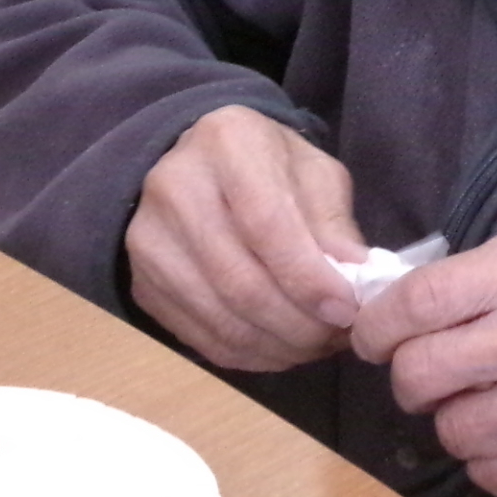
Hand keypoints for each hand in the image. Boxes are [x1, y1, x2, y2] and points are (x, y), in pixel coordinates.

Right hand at [125, 106, 366, 372]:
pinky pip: (201, 337)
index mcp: (227, 142)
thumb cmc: (268, 166)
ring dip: (278, 346)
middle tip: (337, 336)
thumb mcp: (313, 173)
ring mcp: (149, 239)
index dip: (308, 278)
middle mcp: (174, 186)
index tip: (345, 310)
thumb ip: (333, 223)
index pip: (266, 224)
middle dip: (298, 324)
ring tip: (316, 345)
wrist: (197, 165)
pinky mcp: (142, 283)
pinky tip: (281, 348)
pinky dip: (249, 355)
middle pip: (240, 281)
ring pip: (221, 318)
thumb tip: (354, 280)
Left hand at [349, 226, 496, 496]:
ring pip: (450, 429)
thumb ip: (472, 276)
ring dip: (455, 420)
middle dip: (411, 378)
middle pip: (419, 371)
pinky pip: (486, 471)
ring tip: (488, 401)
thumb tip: (389, 309)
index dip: (377, 325)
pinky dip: (491, 457)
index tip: (372, 337)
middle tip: (430, 374)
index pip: (417, 301)